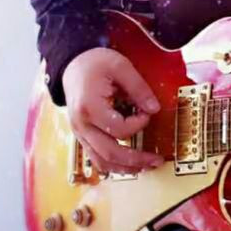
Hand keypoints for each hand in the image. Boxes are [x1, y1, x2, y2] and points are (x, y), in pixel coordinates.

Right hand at [62, 47, 163, 174]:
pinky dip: (112, 164)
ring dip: (124, 167)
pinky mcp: (83, 135)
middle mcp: (82, 125)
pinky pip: (96, 157)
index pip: (118, 128)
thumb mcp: (121, 67)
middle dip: (135, 159)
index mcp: (90, 107)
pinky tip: (127, 164)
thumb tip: (154, 108)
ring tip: (145, 166)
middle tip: (156, 159)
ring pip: (101, 161)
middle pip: (109, 153)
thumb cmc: (95, 63)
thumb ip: (139, 88)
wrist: (74, 63)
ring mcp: (80, 132)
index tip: (148, 113)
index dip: (138, 124)